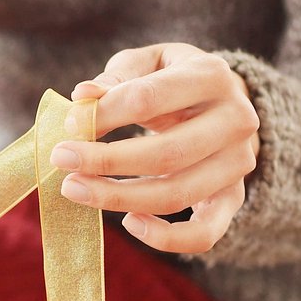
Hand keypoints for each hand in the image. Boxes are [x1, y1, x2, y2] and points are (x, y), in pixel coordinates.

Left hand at [50, 43, 258, 254]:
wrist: (224, 101)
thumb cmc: (173, 80)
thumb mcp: (149, 63)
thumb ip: (116, 78)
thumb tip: (82, 95)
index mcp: (212, 76)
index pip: (148, 98)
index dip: (104, 114)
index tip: (68, 123)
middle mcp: (235, 121)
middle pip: (166, 154)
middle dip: (105, 161)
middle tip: (61, 160)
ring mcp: (238, 163)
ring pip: (176, 195)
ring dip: (119, 198)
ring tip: (76, 189)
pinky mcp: (234, 197)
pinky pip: (204, 233)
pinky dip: (165, 237)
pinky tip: (130, 223)